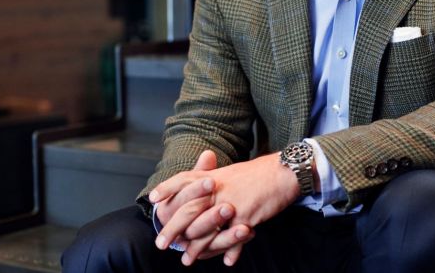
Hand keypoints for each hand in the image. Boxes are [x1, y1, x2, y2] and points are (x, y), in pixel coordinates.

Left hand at [154, 152, 300, 265]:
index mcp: (212, 177)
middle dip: (173, 229)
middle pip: (188, 210)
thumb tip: (197, 184)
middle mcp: (217, 189)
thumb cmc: (256, 174)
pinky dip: (230, 251)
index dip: (167, 189)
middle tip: (161, 244)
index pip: (183, 180)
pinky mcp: (246, 216)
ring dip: (196, 248)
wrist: (282, 172)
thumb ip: (211, 178)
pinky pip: (234, 239)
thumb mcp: (229, 173)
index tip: (152, 200)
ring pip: (207, 230)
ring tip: (187, 260)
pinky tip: (226, 262)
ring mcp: (230, 203)